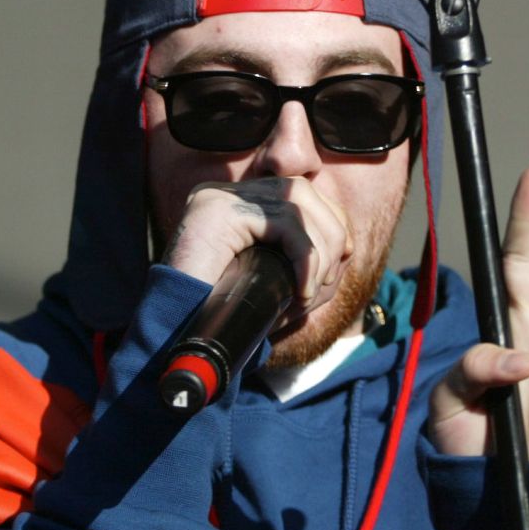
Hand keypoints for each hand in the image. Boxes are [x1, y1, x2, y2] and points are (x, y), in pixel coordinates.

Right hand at [161, 176, 352, 320]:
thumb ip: (305, 260)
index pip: (300, 193)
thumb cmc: (229, 319)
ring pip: (298, 199)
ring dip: (319, 250)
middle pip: (303, 190)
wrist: (181, 339)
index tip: (331, 270)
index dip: (330, 226)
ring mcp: (218, 196)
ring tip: (308, 291)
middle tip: (321, 285)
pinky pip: (283, 222)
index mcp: (240, 205)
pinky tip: (300, 290)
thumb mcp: (277, 284)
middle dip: (330, 237)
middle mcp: (227, 193)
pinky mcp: (215, 209)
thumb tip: (347, 247)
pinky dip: (305, 257)